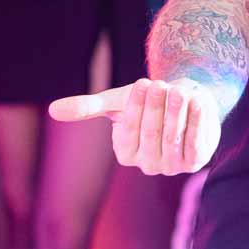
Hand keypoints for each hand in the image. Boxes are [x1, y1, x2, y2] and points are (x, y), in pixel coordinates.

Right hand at [49, 77, 220, 175]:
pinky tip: (195, 101)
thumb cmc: (146, 103)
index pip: (128, 131)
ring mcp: (172, 166)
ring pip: (172, 139)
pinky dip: (196, 121)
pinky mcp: (196, 161)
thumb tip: (52, 109)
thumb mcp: (117, 102)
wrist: (184, 102)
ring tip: (177, 90)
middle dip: (155, 107)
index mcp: (125, 153)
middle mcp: (148, 165)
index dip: (135, 107)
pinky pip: (194, 142)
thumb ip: (88, 108)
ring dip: (175, 113)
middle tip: (158, 83)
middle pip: (151, 134)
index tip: (142, 82)